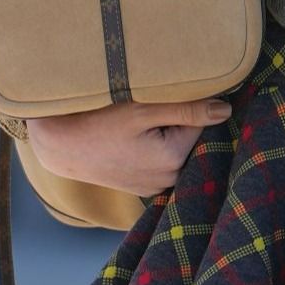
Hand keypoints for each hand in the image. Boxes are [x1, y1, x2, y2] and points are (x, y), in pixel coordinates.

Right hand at [25, 96, 234, 196]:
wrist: (60, 145)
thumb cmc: (98, 122)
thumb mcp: (143, 109)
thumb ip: (186, 109)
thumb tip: (225, 110)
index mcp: (173, 159)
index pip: (202, 124)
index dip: (189, 105)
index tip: (167, 97)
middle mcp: (168, 179)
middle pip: (191, 140)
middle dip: (181, 123)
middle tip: (151, 109)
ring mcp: (155, 187)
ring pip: (177, 152)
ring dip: (168, 136)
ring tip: (140, 124)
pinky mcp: (143, 188)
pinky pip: (163, 164)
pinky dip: (156, 150)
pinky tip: (136, 139)